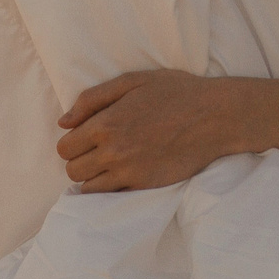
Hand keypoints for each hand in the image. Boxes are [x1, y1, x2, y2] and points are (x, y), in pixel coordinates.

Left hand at [55, 70, 236, 191]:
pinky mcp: (146, 186)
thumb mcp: (131, 82)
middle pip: (72, 170)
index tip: (85, 136)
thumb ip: (92, 99)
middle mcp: (113, 152)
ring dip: (92, 176)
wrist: (215, 117)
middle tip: (96, 149)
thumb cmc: (175, 92)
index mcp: (105, 124)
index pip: (65, 147)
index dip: (72, 141)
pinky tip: (123, 173)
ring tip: (108, 163)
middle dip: (79, 160)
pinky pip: (113, 197)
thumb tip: (64, 122)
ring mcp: (129, 173)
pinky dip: (111, 188)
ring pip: (88, 188)